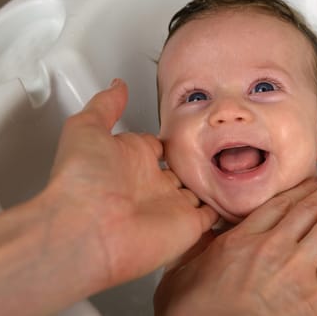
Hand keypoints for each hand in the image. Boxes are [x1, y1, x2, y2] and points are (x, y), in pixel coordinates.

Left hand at [47, 79, 217, 286]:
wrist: (89, 232)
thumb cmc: (82, 181)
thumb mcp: (86, 129)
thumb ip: (106, 105)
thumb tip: (118, 85)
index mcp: (132, 160)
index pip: (158, 146)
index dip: (172, 138)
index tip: (188, 129)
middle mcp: (151, 184)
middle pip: (180, 168)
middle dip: (196, 159)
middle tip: (218, 145)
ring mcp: (171, 205)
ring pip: (197, 190)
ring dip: (211, 181)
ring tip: (234, 165)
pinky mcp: (188, 225)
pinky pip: (212, 215)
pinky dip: (223, 206)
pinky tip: (234, 194)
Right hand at [154, 169, 316, 315]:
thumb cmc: (193, 312)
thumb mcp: (182, 272)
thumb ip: (196, 248)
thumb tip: (199, 232)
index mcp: (242, 238)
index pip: (281, 203)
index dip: (304, 188)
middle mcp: (272, 246)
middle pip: (311, 207)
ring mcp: (294, 269)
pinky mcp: (313, 298)